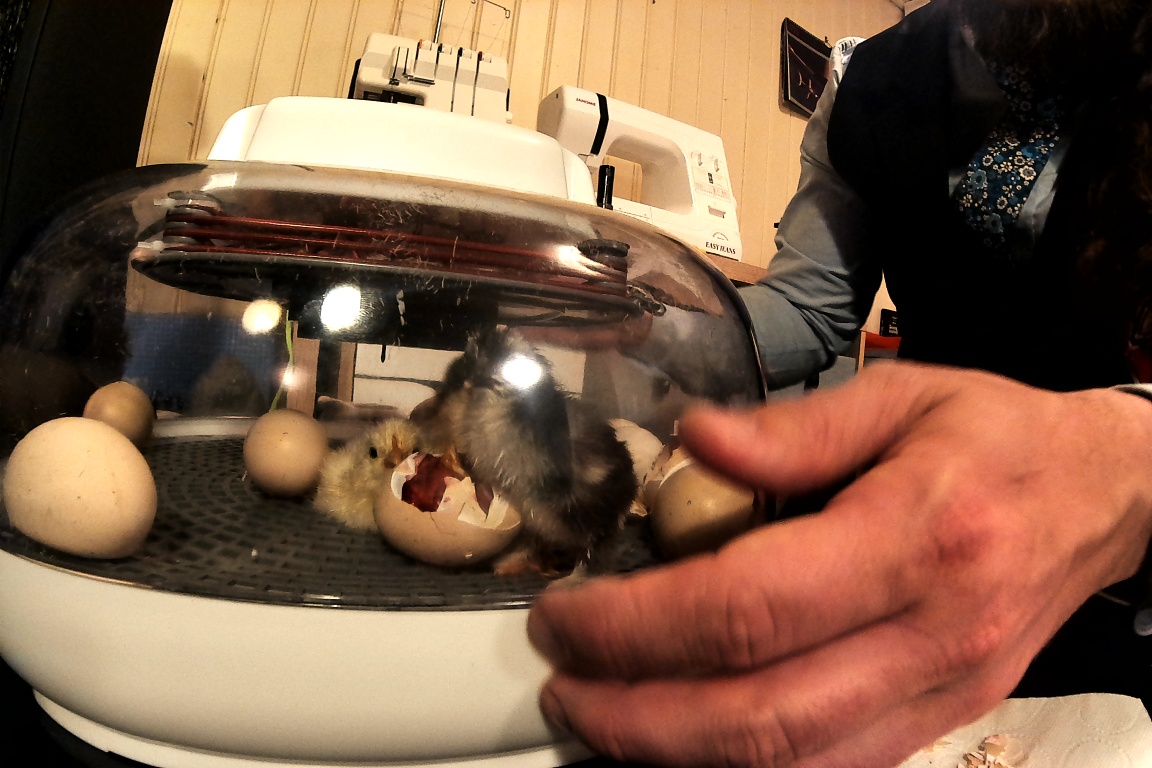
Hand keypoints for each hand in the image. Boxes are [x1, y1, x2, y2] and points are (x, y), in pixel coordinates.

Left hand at [527, 362, 1151, 766]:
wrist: (1105, 496)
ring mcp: (942, 692)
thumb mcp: (900, 394)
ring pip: (793, 763)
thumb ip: (792, 428)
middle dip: (637, 715)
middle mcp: (932, 634)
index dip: (638, 626)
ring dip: (677, 757)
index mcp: (917, 537)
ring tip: (602, 717)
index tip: (568, 616)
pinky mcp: (942, 719)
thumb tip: (691, 440)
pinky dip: (747, 767)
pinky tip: (685, 737)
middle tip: (562, 682)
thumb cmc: (998, 436)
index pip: (751, 609)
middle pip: (761, 715)